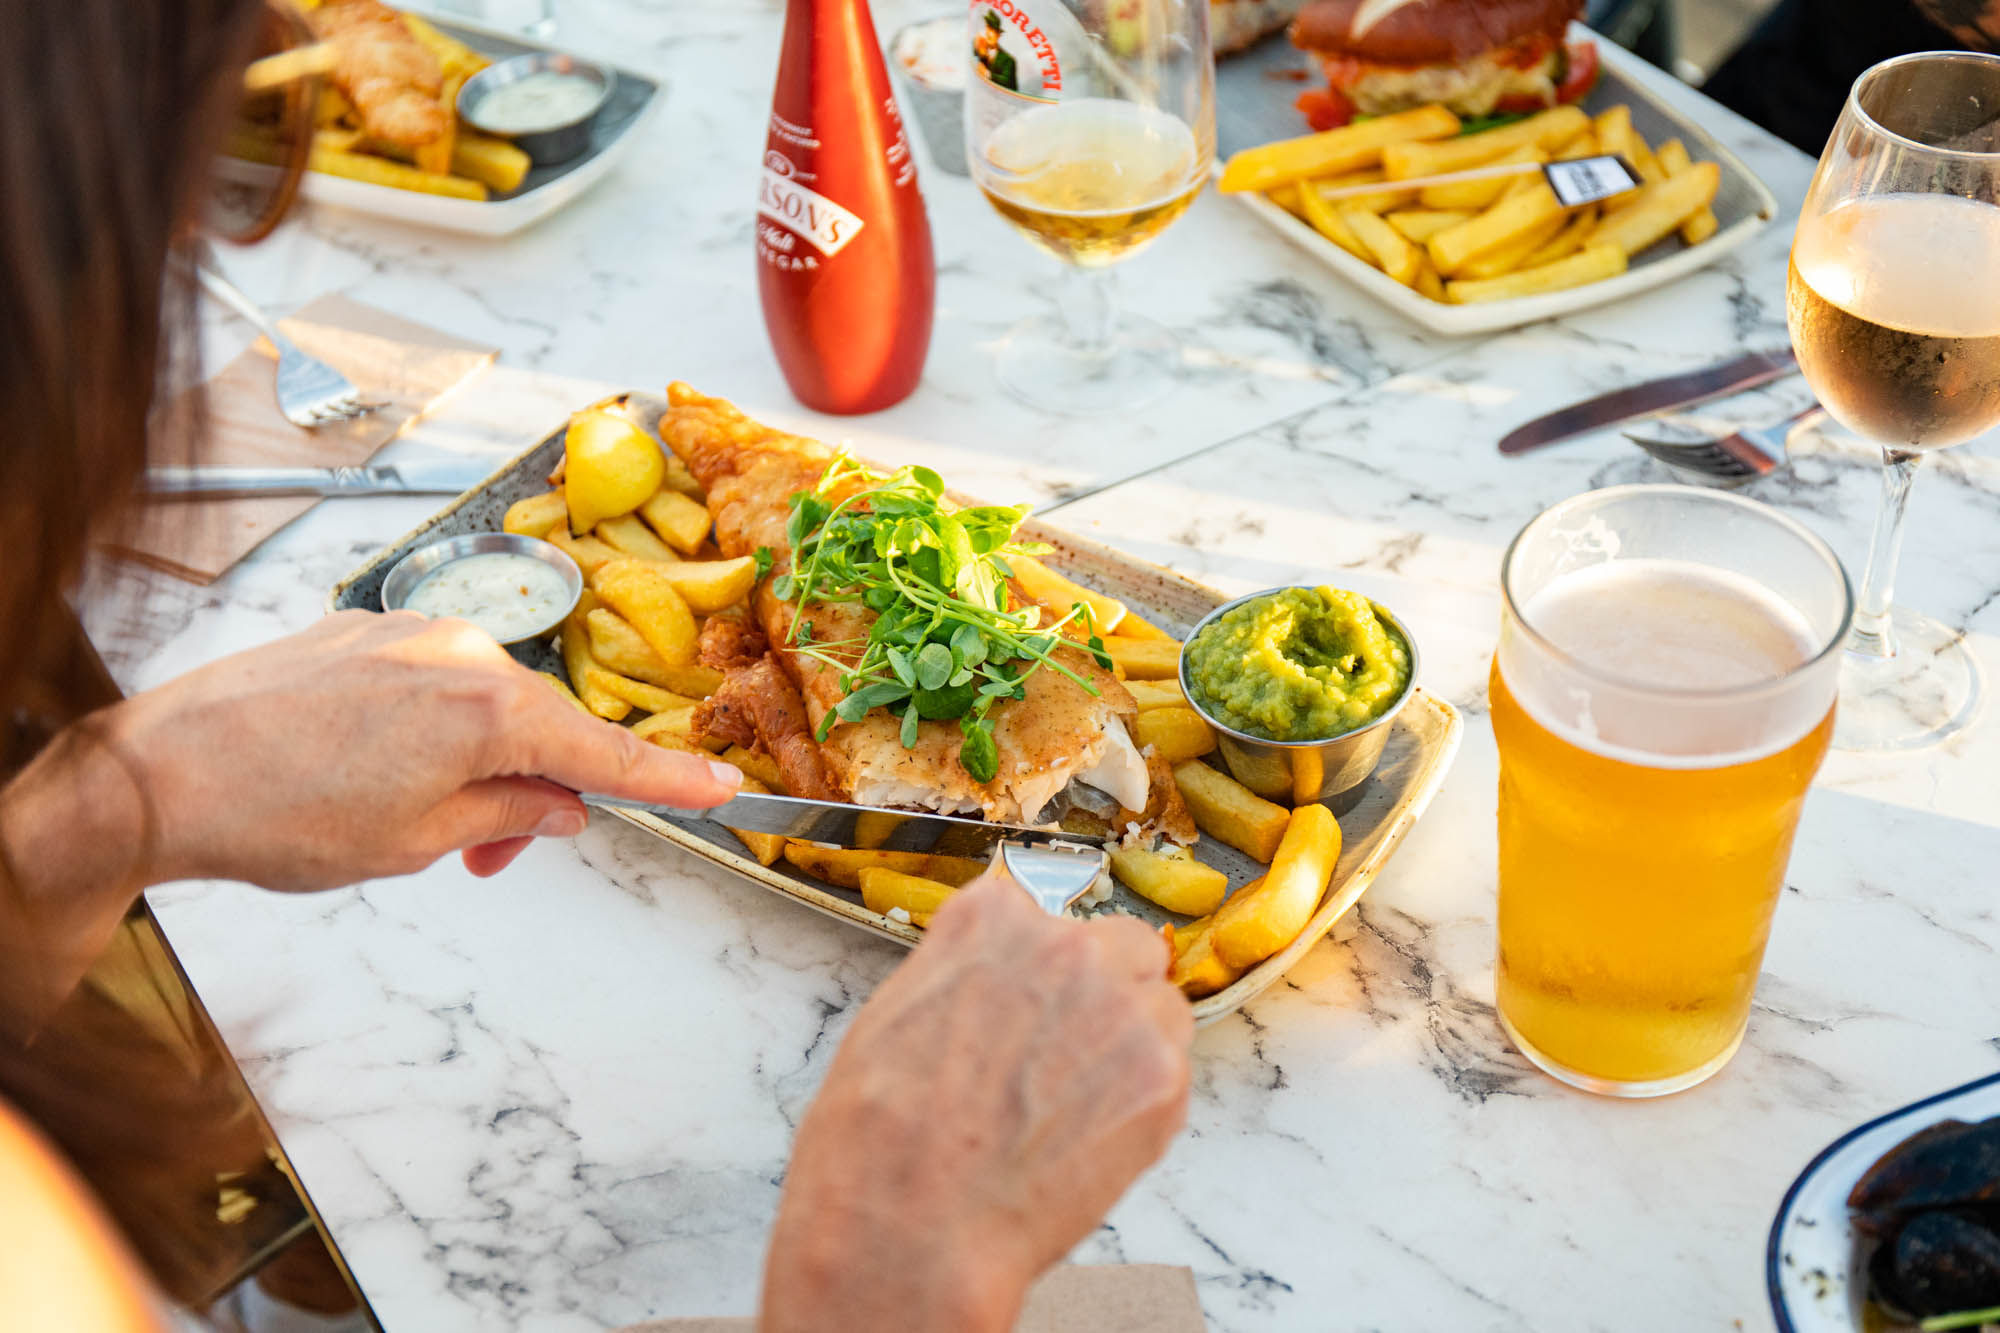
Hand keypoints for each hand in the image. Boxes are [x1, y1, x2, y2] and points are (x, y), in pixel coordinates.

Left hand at [96, 610, 739, 889]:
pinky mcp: (363, 630)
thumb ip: (507, 816)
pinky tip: (372, 771)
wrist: (161, 771)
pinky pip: (432, 682)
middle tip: (485, 860)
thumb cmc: (279, 814)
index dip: (667, 782)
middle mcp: (461, 651)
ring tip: (411, 825)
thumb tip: (557, 806)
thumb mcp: (416, 842)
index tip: (721, 787)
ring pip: (482, 706)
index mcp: (490, 708)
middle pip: (539, 728)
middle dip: (529, 794)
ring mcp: (409, 633)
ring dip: (474, 765)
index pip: (604, 755)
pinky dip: (430, 732)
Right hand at [759, 873, 1192, 1332]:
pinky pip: (1172, 1072)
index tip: (1028, 1001)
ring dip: (1132, 1045)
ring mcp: (1121, 1007)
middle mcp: (1065, 946)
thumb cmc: (879, 1138)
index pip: (1044, 913)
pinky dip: (1142, 1105)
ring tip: (1073, 1109)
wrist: (909, 1227)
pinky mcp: (1161, 1076)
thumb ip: (962, 969)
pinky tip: (1085, 1142)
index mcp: (992, 918)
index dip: (1037, 969)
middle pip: (1122, 946)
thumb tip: (992, 976)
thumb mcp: (892, 1012)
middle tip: (1063, 1057)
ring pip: (1159, 1007)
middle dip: (1104, 992)